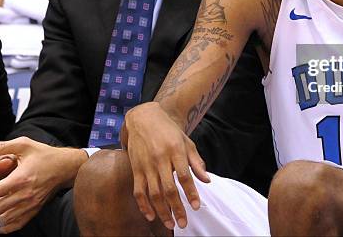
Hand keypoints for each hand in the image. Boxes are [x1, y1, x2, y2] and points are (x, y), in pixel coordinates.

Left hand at [0, 137, 86, 233]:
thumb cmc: (45, 155)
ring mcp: (31, 203)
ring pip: (6, 220)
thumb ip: (3, 146)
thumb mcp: (25, 145)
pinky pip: (18, 223)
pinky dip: (6, 228)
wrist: (65, 166)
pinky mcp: (35, 209)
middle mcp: (25, 194)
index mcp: (21, 178)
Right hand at [122, 102, 209, 229]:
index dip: (191, 193)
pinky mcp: (135, 168)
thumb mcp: (186, 142)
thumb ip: (196, 162)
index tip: (196, 206)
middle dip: (177, 208)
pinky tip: (151, 215)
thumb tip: (206, 180)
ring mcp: (146, 164)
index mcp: (175, 150)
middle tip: (183, 223)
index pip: (184, 176)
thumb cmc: (168, 131)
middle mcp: (160, 158)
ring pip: (154, 193)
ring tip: (170, 224)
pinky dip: (144, 205)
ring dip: (162, 211)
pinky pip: (139, 191)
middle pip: (169, 189)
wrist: (144, 118)